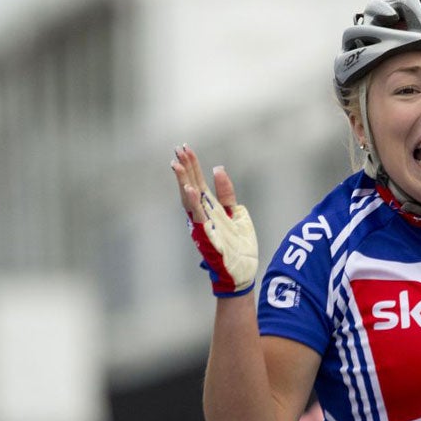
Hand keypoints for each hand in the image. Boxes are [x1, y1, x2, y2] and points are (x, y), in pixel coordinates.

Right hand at [172, 145, 257, 295]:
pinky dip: (193, 203)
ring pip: (190, 201)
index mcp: (211, 209)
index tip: (185, 147)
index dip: (193, 165)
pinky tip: (190, 188)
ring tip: (177, 164)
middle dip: (185, 169)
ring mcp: (203, 226)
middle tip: (178, 149)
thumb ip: (227, 193)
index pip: (199, 182)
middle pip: (191, 187)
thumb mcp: (237, 214)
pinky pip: (198, 218)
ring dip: (183, 182)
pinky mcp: (206, 237)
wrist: (244, 273)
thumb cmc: (240, 247)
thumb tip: (218, 168)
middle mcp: (203, 216)